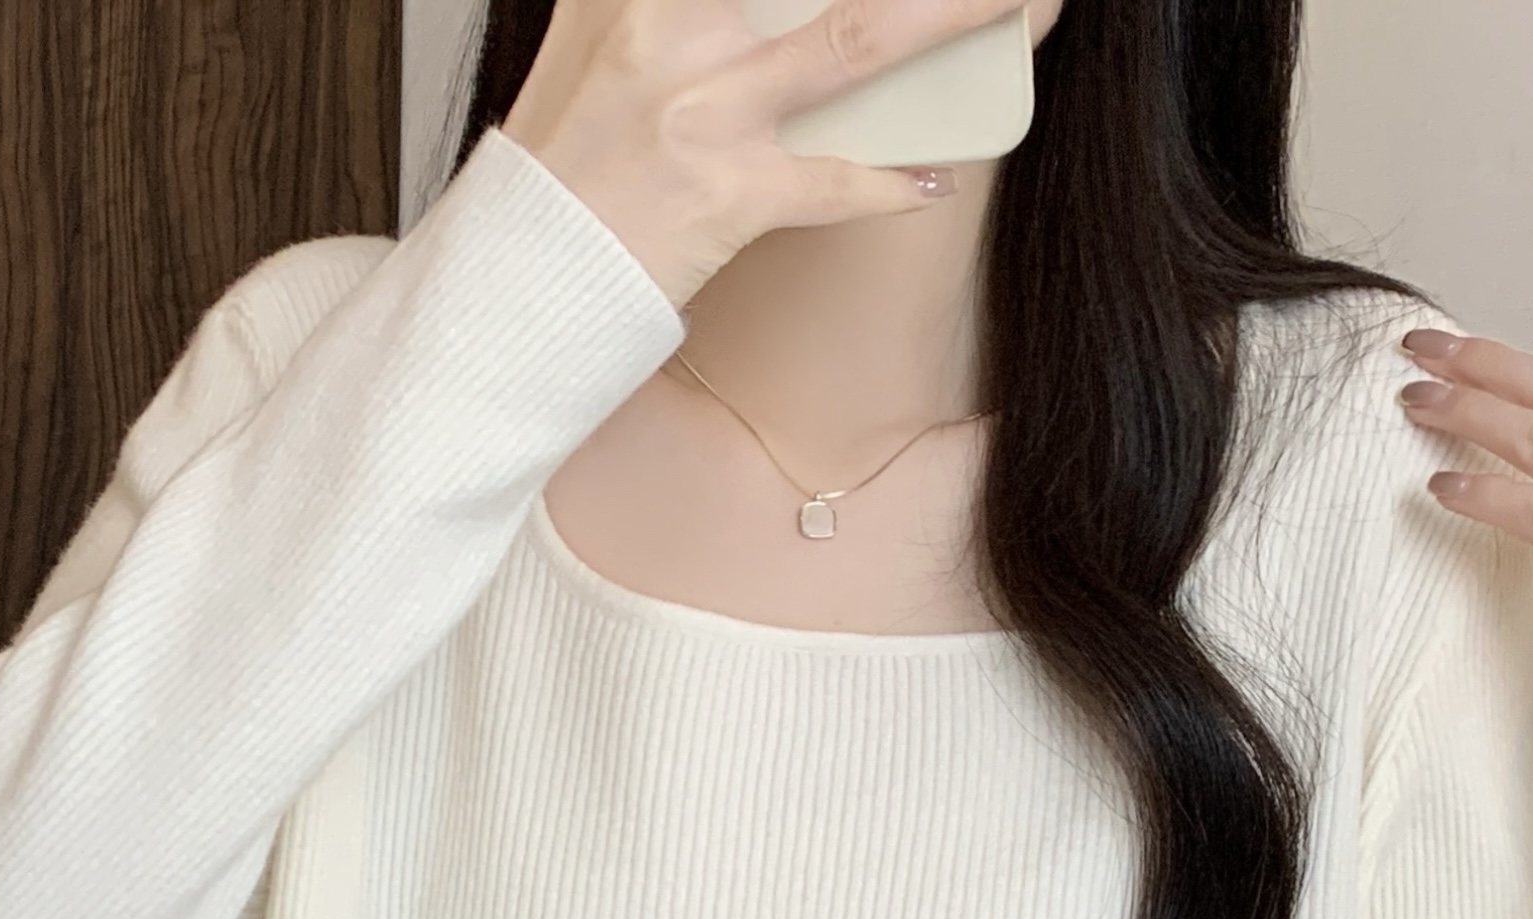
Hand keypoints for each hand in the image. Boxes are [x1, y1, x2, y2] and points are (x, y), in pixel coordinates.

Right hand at [503, 0, 1013, 310]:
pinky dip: (891, 181)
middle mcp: (671, 29)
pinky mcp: (724, 195)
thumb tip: (758, 6)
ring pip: (855, 44)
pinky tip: (933, 175)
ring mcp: (701, 111)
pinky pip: (833, 182)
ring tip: (1013, 5)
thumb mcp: (595, 41)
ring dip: (948, 20)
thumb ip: (663, 3)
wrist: (518, 276)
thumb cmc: (568, 165)